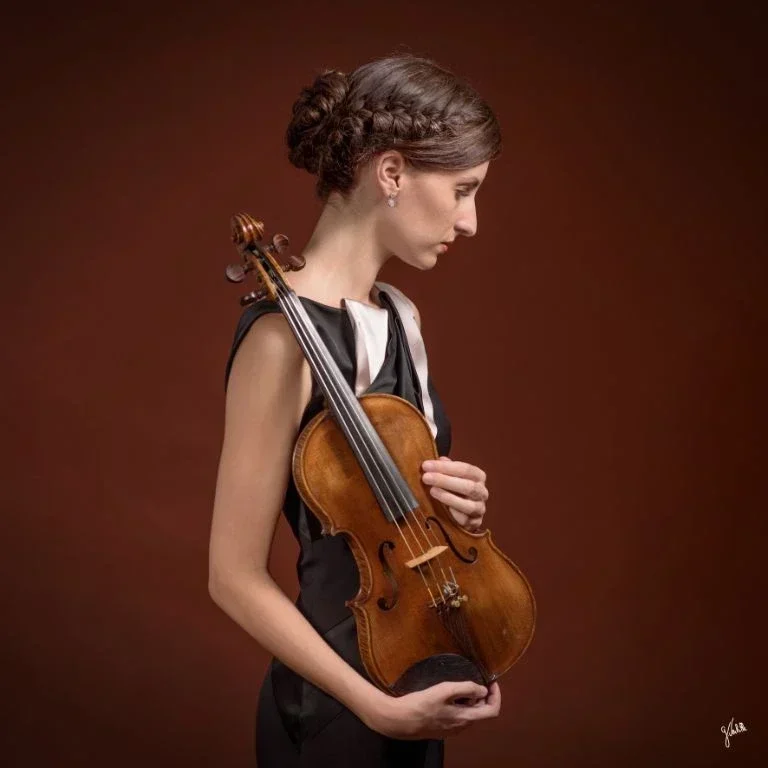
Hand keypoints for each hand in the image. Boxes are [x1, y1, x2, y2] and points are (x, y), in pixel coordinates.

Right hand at [362, 680, 501, 739]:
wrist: (401, 720)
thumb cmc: (422, 704)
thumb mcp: (445, 690)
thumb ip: (466, 688)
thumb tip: (483, 689)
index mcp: (466, 718)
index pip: (492, 711)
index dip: (496, 695)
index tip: (490, 681)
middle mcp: (462, 727)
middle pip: (482, 712)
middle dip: (483, 695)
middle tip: (475, 679)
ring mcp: (453, 729)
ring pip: (471, 714)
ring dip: (472, 699)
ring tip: (461, 685)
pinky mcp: (444, 728)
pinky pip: (460, 716)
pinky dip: (462, 704)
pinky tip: (450, 695)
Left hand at [421, 456, 488, 531]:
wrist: (463, 513)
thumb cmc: (455, 489)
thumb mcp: (451, 476)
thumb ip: (446, 468)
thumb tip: (439, 459)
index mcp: (478, 476)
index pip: (465, 469)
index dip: (445, 467)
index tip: (426, 465)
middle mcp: (482, 492)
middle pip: (467, 486)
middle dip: (445, 481)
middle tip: (426, 477)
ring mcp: (480, 508)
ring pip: (468, 505)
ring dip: (448, 498)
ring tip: (432, 491)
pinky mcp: (475, 523)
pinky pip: (465, 520)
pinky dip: (454, 515)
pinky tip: (443, 509)